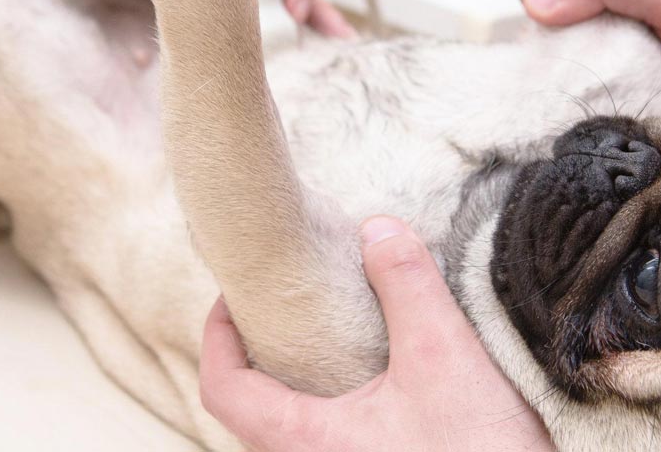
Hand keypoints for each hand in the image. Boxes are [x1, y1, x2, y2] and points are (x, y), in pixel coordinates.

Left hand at [200, 216, 555, 451]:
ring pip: (291, 429)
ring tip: (328, 334)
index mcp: (304, 441)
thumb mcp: (444, 357)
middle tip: (282, 305)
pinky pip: (327, 441)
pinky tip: (374, 378)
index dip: (216, 335)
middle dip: (259, 353)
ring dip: (298, 381)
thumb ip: (407, 286)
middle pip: (251, 410)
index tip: (234, 294)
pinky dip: (331, 404)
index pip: (223, 389)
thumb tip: (377, 229)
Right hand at [518, 0, 660, 135]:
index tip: (533, 7)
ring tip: (570, 105)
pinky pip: (614, 119)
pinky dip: (604, 126)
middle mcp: (637, 17)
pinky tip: (595, 133)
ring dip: (577, 91)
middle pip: (566, 28)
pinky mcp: (657, 112)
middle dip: (551, 47)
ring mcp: (646, 66)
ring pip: (585, 77)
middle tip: (553, 66)